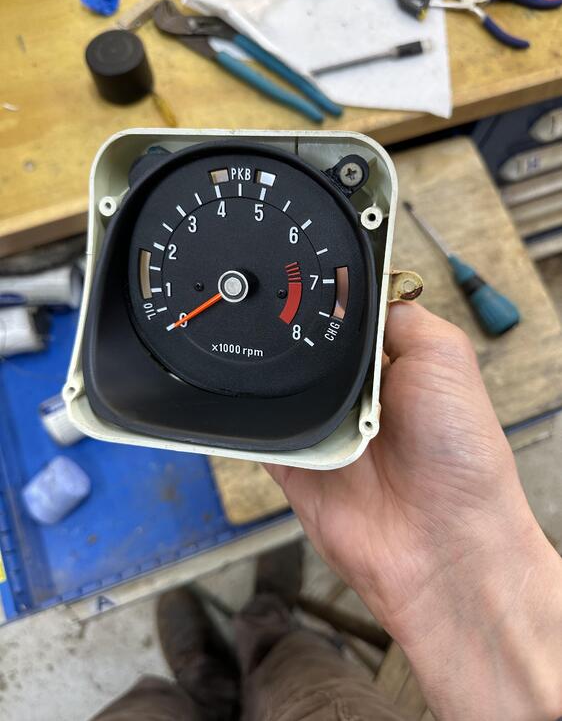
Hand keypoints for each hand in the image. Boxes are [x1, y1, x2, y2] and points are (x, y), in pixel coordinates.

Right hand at [267, 303, 561, 720]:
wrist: (442, 544)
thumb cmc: (459, 455)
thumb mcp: (446, 356)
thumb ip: (401, 318)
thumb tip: (364, 289)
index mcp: (394, 367)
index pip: (348, 322)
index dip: (328, 304)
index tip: (301, 280)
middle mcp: (359, 398)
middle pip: (308, 353)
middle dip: (294, 340)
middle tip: (274, 316)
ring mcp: (326, 433)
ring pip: (281, 391)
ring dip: (273, 380)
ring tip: (258, 354)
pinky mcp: (298, 467)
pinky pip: (260, 436)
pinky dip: (249, 422)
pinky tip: (241, 401)